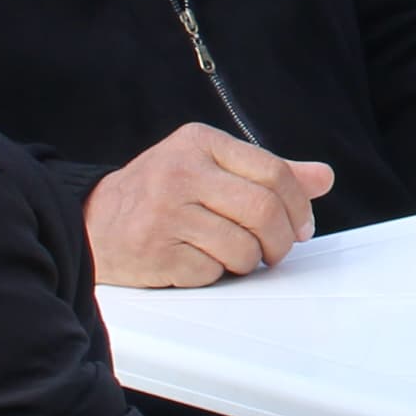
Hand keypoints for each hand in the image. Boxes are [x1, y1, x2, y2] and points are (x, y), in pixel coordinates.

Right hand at [83, 123, 335, 287]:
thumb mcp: (210, 167)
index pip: (274, 172)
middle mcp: (181, 173)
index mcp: (199, 143)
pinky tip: (199, 260)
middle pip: (264, 211)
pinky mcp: (156, 252)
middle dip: (282, 240)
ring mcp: (166, 213)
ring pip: (243, 247)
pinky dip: (215, 273)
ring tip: (233, 254)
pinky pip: (212, 271)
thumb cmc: (159, 193)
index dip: (299, 205)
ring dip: (249, 261)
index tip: (301, 225)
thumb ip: (267, 171)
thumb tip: (323, 177)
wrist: (92, 221)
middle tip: (278, 251)